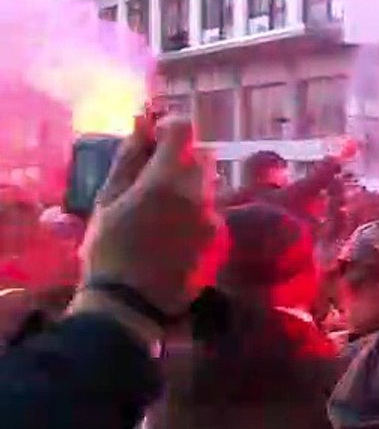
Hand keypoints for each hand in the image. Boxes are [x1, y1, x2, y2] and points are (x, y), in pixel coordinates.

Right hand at [78, 116, 225, 318]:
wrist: (132, 304)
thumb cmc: (109, 249)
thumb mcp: (108, 199)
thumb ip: (129, 158)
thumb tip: (142, 124)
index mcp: (167, 180)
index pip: (184, 129)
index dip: (168, 126)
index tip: (154, 136)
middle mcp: (199, 195)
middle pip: (201, 155)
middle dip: (180, 156)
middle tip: (153, 172)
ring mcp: (214, 218)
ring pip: (209, 184)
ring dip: (189, 183)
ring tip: (161, 205)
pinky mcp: (220, 239)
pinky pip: (212, 210)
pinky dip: (196, 209)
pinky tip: (173, 229)